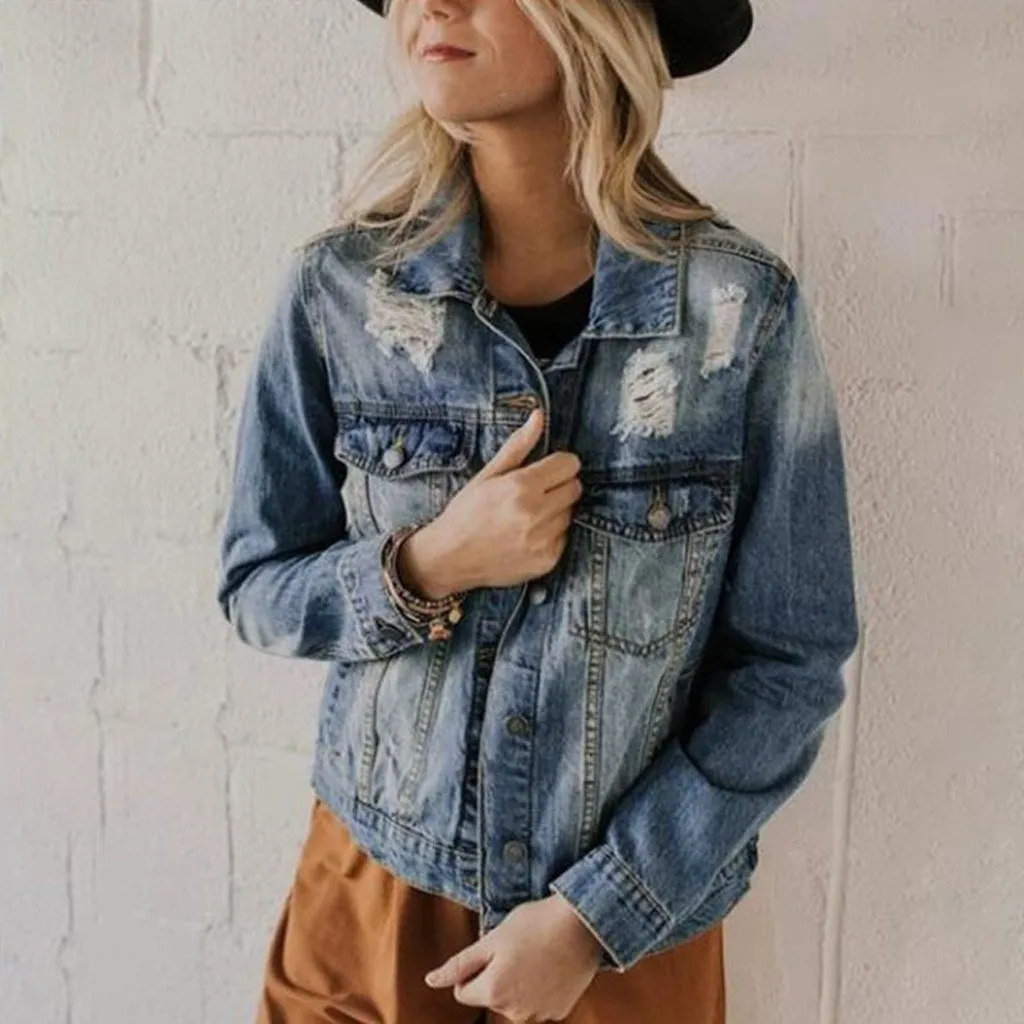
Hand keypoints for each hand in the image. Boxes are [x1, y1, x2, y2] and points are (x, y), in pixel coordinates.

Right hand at [402, 408, 583, 596]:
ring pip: (570, 513)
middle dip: (559, 486)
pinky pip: (564, 537)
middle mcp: (535, 514)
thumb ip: (518, 445)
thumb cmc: (465, 513)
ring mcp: (542, 540)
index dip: (559, 463)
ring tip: (527, 516)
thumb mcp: (487, 475)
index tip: (547, 469)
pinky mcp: (546, 561)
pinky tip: (527, 535)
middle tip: (535, 492)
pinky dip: (551, 534)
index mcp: (520, 487)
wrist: (450, 558)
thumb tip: (539, 415)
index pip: (569, 465)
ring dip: (555, 511)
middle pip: (574, 488)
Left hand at [424, 892, 603, 1022]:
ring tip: (535, 955)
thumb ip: (459, 964)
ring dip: (518, 983)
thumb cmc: (534, 925)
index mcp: (492, 992)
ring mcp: (538, 1014)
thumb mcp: (491, 939)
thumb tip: (430, 981)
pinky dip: (539, 988)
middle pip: (489, 997)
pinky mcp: (559, 1011)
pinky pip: (537, 1004)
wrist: (582, 924)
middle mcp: (513, 1012)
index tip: (492, 948)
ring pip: (513, 1001)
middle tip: (515, 948)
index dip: (473, 967)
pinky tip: (549, 966)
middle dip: (495, 976)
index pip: (462, 991)